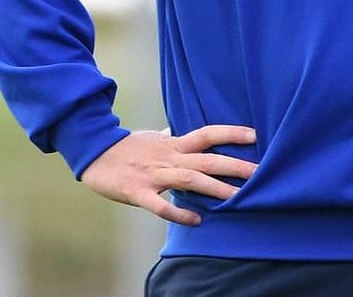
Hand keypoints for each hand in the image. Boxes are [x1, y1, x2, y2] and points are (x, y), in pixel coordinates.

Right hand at [81, 126, 258, 225]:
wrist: (92, 152)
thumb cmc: (125, 147)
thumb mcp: (152, 139)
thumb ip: (171, 138)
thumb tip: (183, 132)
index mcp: (172, 145)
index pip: (206, 135)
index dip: (230, 134)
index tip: (255, 136)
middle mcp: (167, 158)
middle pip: (205, 159)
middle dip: (233, 166)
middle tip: (260, 173)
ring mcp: (152, 174)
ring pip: (188, 180)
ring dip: (214, 188)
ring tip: (238, 198)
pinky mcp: (137, 191)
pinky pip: (159, 204)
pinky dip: (178, 212)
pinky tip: (196, 220)